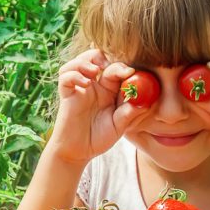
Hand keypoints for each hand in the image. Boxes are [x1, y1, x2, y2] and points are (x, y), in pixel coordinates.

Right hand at [47, 49, 139, 164]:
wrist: (79, 152)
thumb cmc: (99, 139)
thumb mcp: (119, 126)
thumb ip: (129, 114)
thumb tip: (144, 101)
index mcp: (109, 90)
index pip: (115, 68)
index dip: (122, 66)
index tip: (130, 71)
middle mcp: (94, 85)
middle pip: (95, 57)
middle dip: (104, 57)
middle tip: (110, 67)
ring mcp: (79, 88)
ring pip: (78, 62)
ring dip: (86, 60)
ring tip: (95, 71)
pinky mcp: (67, 94)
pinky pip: (65, 77)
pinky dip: (74, 75)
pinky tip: (84, 83)